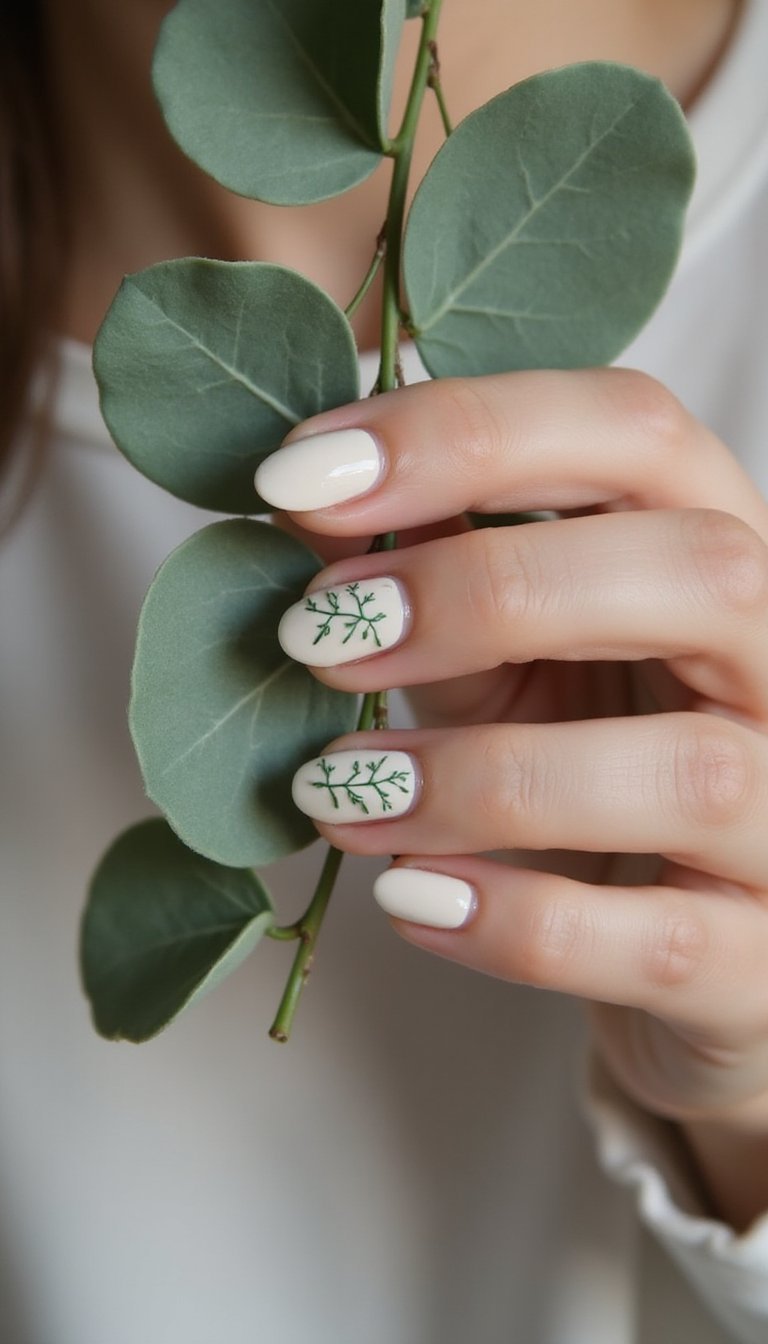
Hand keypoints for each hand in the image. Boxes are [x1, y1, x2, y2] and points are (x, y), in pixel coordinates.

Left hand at [258, 367, 767, 1223]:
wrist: (685, 950)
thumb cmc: (589, 770)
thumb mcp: (512, 657)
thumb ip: (432, 580)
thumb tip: (301, 503)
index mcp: (722, 552)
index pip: (637, 432)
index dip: (467, 431)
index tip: (298, 480)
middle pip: (697, 572)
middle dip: (484, 589)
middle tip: (319, 633)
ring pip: (688, 772)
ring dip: (479, 776)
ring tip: (334, 788)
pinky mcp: (760, 964)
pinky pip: (658, 944)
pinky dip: (515, 923)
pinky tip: (408, 901)